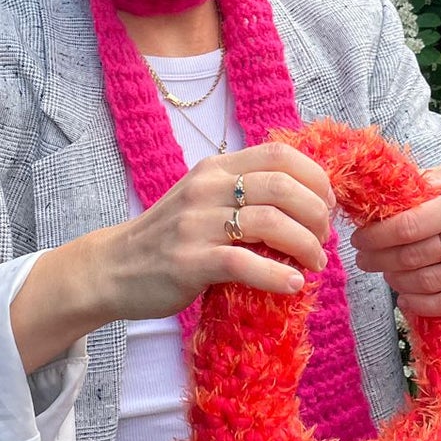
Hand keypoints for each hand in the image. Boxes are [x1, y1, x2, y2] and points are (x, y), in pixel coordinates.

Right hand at [107, 141, 336, 320]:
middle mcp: (206, 189)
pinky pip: (244, 263)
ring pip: (270, 222)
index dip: (315, 177)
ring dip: (305, 245)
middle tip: (324, 239)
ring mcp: (196, 224)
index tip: (327, 204)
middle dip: (316, 213)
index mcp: (215, 169)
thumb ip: (242, 192)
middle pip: (282, 186)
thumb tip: (304, 201)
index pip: (279, 154)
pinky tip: (293, 285)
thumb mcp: (203, 200)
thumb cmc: (168, 237)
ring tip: (314, 263)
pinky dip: (277, 275)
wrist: (113, 268)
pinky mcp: (189, 262)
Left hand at [349, 163, 440, 319]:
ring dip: (396, 281)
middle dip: (378, 260)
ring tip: (385, 273)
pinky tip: (405, 297)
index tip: (359, 238)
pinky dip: (420, 305)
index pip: (407, 225)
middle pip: (412, 256)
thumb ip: (426, 183)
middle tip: (363, 259)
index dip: (376, 236)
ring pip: (427, 283)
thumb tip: (380, 193)